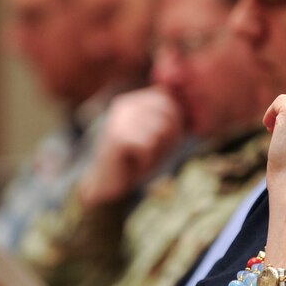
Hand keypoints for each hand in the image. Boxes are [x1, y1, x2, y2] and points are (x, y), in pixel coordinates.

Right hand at [77, 86, 183, 204]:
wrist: (106, 185)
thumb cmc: (136, 161)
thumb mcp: (156, 137)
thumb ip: (169, 120)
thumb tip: (180, 102)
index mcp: (133, 101)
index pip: (168, 102)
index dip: (175, 124)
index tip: (163, 143)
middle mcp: (125, 104)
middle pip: (167, 114)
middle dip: (168, 137)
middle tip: (153, 153)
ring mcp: (119, 118)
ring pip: (160, 130)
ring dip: (157, 151)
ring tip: (142, 159)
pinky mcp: (116, 136)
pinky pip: (148, 145)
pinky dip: (147, 160)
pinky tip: (135, 164)